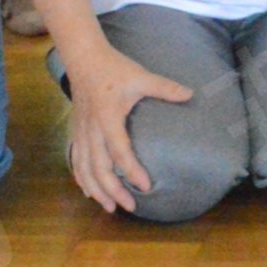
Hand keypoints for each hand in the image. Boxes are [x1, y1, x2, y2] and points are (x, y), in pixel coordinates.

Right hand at [63, 44, 194, 213]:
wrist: (84, 59)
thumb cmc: (114, 69)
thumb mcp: (141, 76)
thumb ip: (165, 87)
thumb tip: (191, 94)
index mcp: (108, 118)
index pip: (119, 151)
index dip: (132, 170)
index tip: (145, 186)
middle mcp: (92, 130)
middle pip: (99, 168)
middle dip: (113, 190)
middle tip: (129, 206)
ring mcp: (81, 132)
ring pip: (84, 169)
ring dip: (96, 190)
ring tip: (110, 207)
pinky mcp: (75, 132)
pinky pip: (75, 160)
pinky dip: (81, 178)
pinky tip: (89, 191)